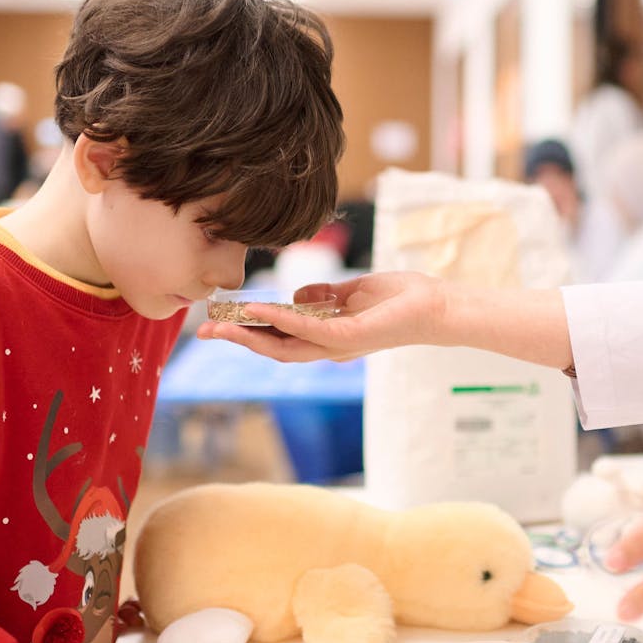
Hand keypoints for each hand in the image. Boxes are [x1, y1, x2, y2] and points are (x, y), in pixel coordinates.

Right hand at [195, 271, 448, 362]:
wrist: (438, 305)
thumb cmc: (401, 298)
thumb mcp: (354, 292)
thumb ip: (325, 295)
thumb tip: (297, 295)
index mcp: (327, 337)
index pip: (280, 339)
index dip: (249, 332)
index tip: (220, 320)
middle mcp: (329, 347)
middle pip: (274, 349)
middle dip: (238, 341)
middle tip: (204, 330)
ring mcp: (339, 346)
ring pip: (285, 347)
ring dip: (251, 335)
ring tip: (222, 323)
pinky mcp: (351, 338)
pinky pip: (309, 330)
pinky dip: (282, 320)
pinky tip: (260, 309)